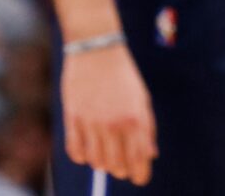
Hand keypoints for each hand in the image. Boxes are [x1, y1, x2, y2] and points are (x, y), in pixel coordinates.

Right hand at [62, 44, 157, 186]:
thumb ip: (147, 128)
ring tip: (105, 151)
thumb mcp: (141, 98)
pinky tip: (87, 148)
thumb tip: (151, 156)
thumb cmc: (122, 74)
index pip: (138, 161)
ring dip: (101, 162)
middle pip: (116, 166)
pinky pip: (75, 152)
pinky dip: (81, 156)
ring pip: (96, 162)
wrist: (96, 47)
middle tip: (121, 163)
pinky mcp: (73, 118)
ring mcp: (92, 122)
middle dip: (121, 169)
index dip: (140, 174)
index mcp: (135, 118)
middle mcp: (114, 124)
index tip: (139, 177)